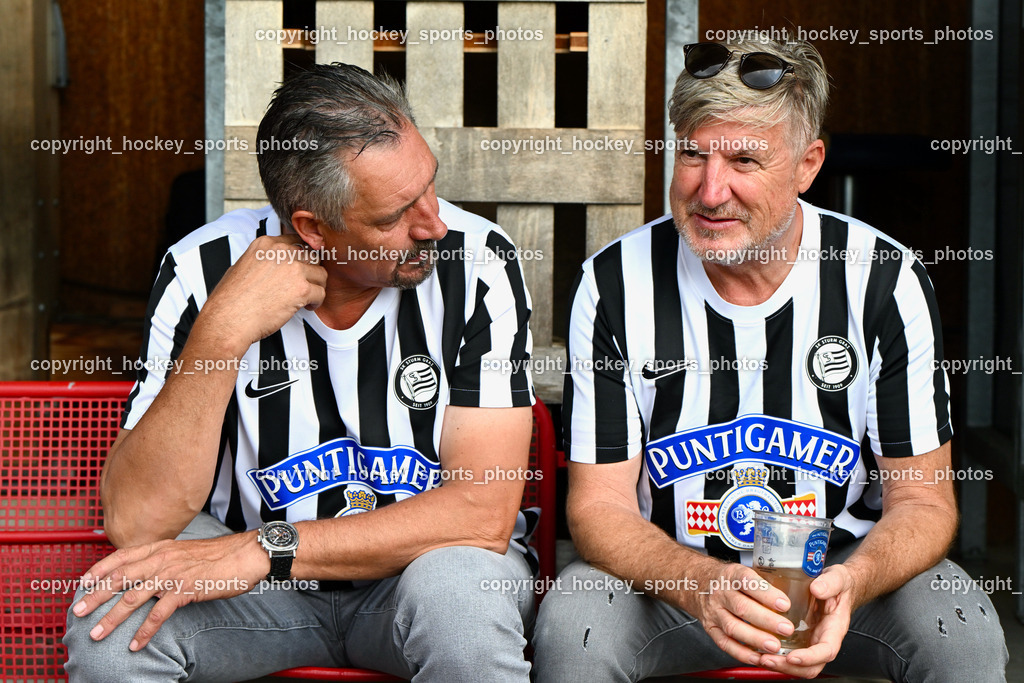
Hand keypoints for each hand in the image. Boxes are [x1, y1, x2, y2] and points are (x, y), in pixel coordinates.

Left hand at [70, 533, 265, 650]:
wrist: (247, 554)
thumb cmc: (220, 555)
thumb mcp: (186, 551)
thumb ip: (165, 559)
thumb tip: (149, 572)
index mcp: (161, 547)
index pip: (122, 555)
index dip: (100, 569)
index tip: (82, 583)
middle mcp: (163, 558)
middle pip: (121, 577)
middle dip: (96, 596)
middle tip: (78, 612)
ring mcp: (174, 574)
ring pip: (134, 597)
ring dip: (113, 618)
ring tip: (98, 634)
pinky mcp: (187, 590)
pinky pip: (160, 613)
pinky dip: (146, 631)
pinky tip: (136, 644)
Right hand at [197, 235, 327, 354]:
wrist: (229, 319)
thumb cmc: (231, 299)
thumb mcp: (242, 265)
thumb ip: (264, 259)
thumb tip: (276, 263)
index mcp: (266, 244)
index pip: (297, 241)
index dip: (302, 257)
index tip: (303, 267)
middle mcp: (281, 252)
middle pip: (311, 257)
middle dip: (310, 272)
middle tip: (305, 285)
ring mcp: (293, 269)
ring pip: (321, 274)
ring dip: (316, 286)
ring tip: (307, 297)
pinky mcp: (302, 289)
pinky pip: (321, 293)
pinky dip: (317, 302)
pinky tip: (306, 306)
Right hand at [688, 562, 797, 666]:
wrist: (697, 583)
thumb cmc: (729, 580)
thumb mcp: (743, 571)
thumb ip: (765, 582)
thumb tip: (800, 591)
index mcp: (732, 575)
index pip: (748, 582)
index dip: (766, 594)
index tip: (785, 604)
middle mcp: (721, 593)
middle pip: (741, 607)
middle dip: (766, 620)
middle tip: (787, 629)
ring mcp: (714, 612)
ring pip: (733, 627)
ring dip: (755, 639)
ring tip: (774, 646)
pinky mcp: (711, 628)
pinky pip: (724, 643)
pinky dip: (741, 653)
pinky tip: (757, 658)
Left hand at [756, 564, 855, 677]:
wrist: (837, 586)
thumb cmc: (839, 586)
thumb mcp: (838, 578)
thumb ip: (830, 583)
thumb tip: (817, 589)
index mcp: (834, 629)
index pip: (826, 651)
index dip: (809, 658)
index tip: (792, 657)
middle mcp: (823, 640)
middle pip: (810, 666)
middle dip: (788, 667)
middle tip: (767, 659)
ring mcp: (811, 641)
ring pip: (798, 665)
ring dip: (779, 665)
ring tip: (760, 658)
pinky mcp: (800, 637)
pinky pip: (789, 653)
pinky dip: (776, 656)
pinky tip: (759, 651)